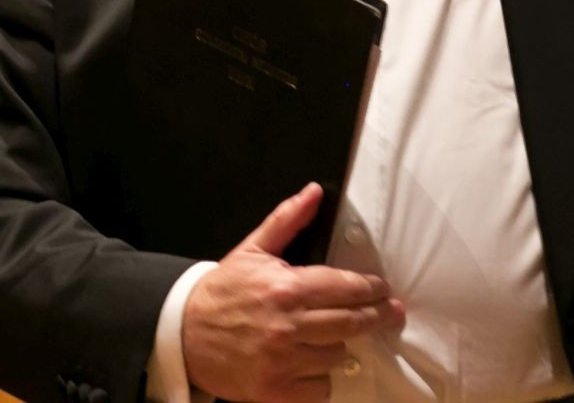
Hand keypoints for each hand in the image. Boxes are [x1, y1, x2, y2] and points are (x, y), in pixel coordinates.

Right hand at [181, 183, 405, 402]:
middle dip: (376, 316)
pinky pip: (320, 390)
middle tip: (391, 312)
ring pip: (338, 356)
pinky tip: (312, 364)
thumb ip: (288, 220)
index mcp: (287, 288)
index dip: (371, 289)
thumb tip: (315, 191)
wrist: (181, 335)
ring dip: (340, 345)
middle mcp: (288, 326)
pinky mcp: (274, 392)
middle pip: (352, 323)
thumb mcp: (252, 250)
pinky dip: (321, 379)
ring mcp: (282, 362)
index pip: (346, 289)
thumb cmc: (222, 291)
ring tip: (334, 336)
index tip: (381, 289)